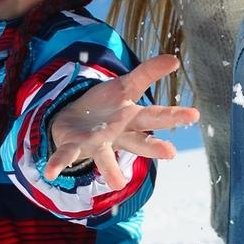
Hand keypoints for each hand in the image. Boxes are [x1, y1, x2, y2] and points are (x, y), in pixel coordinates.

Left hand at [44, 55, 199, 181]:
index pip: (153, 113)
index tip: (194, 115)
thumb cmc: (106, 107)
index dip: (172, 114)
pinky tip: (49, 173)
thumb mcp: (126, 85)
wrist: (76, 121)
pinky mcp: (75, 146)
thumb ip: (148, 72)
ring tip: (118, 184)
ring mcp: (97, 142)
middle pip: (138, 139)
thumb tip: (175, 59)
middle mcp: (118, 134)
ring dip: (111, 169)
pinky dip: (58, 163)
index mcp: (132, 118)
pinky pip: (66, 155)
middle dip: (155, 147)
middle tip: (172, 152)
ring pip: (105, 154)